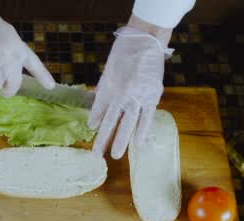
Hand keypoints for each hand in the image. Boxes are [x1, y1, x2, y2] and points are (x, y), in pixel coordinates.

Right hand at [0, 0, 53, 96]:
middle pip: (12, 85)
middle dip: (5, 89)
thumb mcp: (2, 32)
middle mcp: (7, 56)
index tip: (50, 86)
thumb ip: (8, 51)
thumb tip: (7, 74)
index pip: (33, 63)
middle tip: (0, 88)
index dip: (42, 76)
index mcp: (16, 45)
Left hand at [89, 26, 171, 158]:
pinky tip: (138, 144)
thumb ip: (102, 97)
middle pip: (111, 120)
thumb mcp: (107, 75)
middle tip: (97, 156)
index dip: (95, 125)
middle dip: (104, 139)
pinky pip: (147, 117)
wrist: (144, 41)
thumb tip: (95, 121)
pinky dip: (142, 131)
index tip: (90, 138)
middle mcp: (122, 93)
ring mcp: (138, 95)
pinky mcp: (153, 95)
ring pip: (129, 122)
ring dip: (122, 140)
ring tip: (116, 155)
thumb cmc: (122, 56)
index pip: (99, 111)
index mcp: (109, 87)